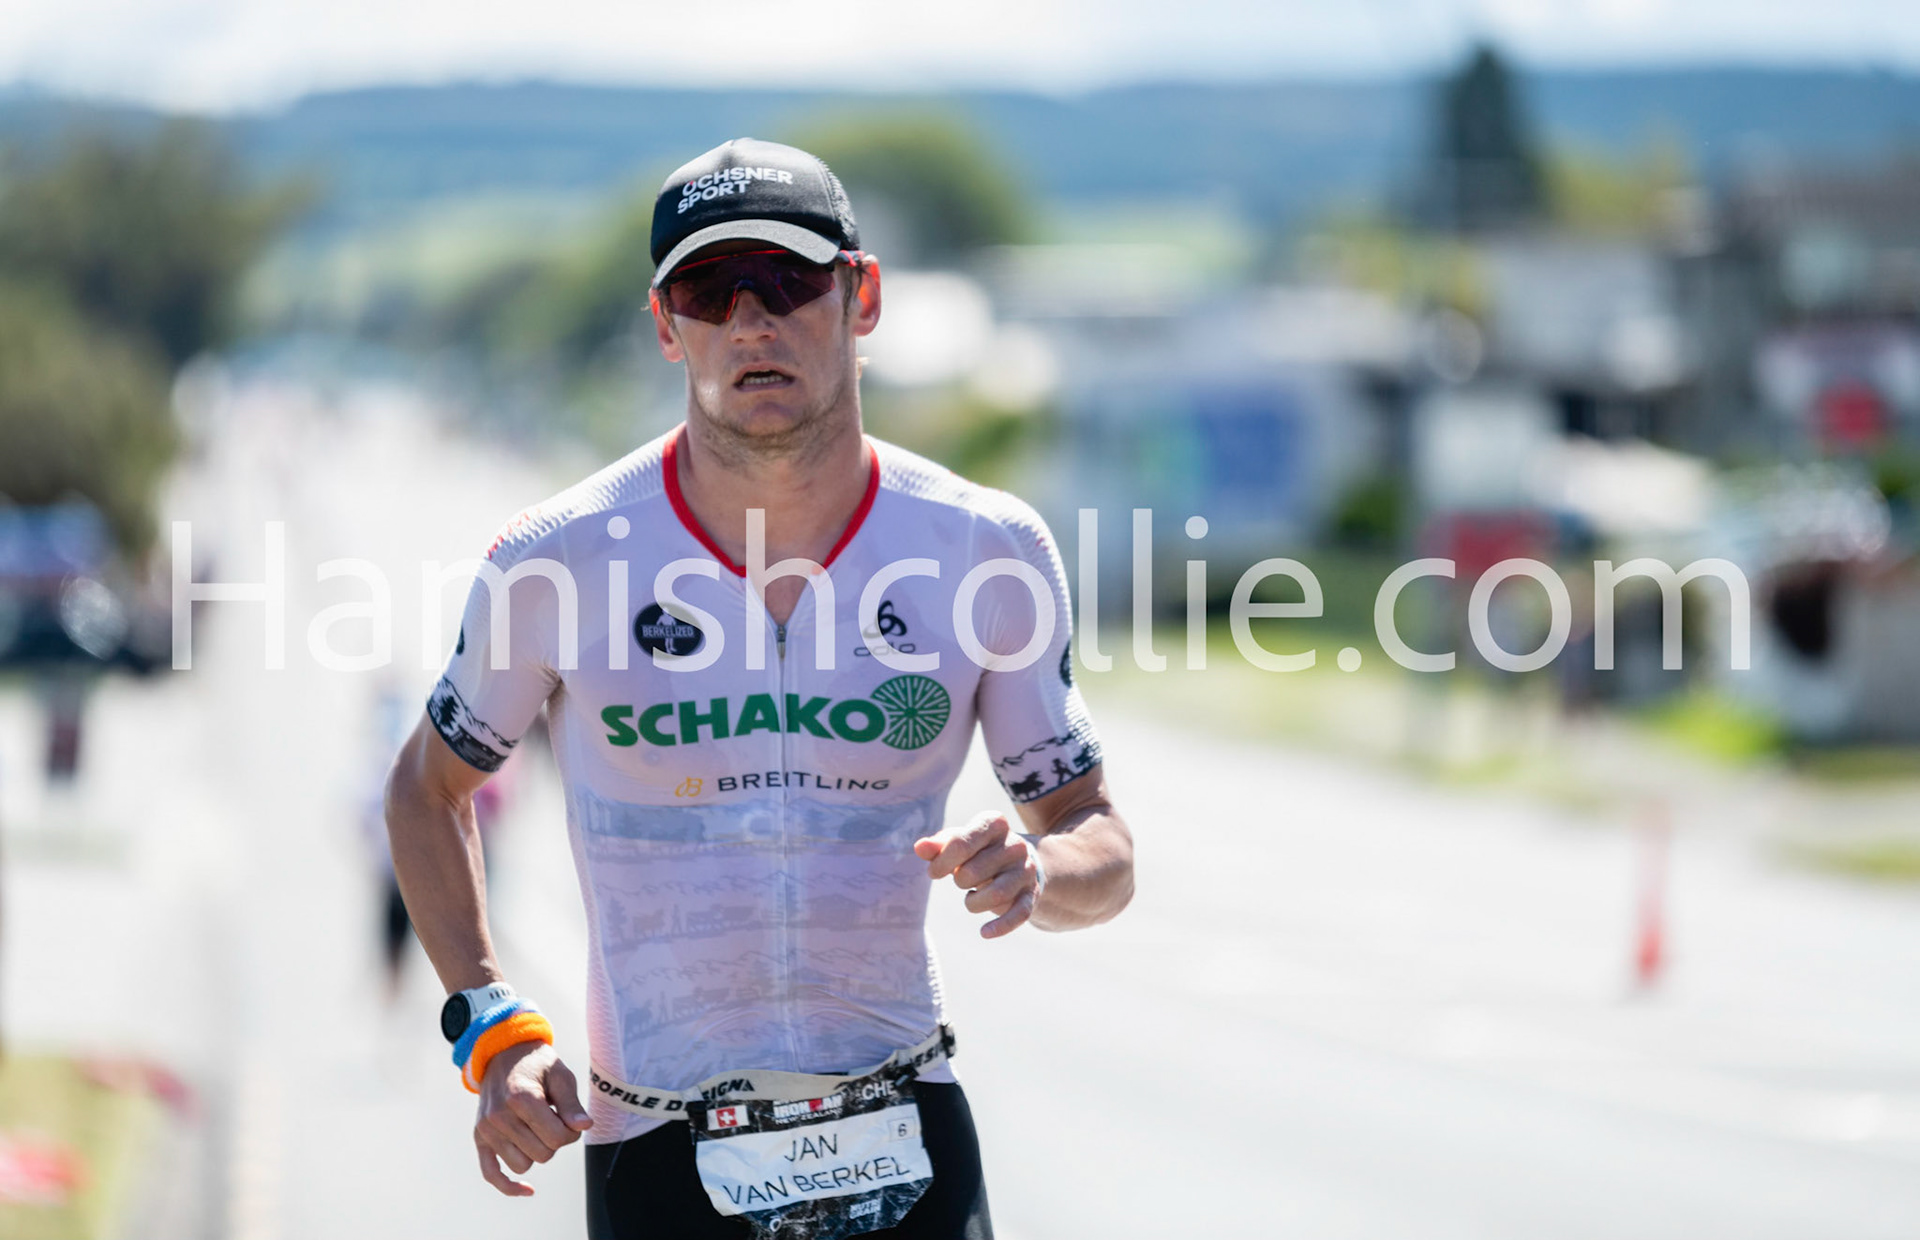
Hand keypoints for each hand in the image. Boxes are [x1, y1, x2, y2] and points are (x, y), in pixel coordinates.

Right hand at [474, 1040, 592, 1195]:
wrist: (503, 1054)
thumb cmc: (538, 1065)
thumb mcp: (560, 1075)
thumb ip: (572, 1104)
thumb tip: (584, 1127)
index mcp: (522, 1098)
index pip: (557, 1138)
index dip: (571, 1133)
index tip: (570, 1119)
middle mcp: (500, 1116)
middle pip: (542, 1155)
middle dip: (555, 1141)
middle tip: (554, 1120)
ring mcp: (487, 1129)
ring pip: (522, 1165)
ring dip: (535, 1152)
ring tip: (535, 1127)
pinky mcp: (480, 1138)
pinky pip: (491, 1174)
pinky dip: (509, 1186)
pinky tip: (528, 1190)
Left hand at [913, 811, 1041, 939]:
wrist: (1016, 864)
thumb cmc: (978, 851)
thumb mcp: (958, 843)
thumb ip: (937, 846)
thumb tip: (919, 848)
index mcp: (994, 823)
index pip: (961, 843)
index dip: (941, 862)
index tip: (934, 873)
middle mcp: (1015, 844)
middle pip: (973, 872)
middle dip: (959, 882)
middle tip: (962, 880)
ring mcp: (1026, 870)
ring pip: (996, 894)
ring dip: (973, 903)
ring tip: (971, 899)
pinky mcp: (1032, 894)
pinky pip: (1019, 914)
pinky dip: (1000, 926)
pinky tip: (984, 932)